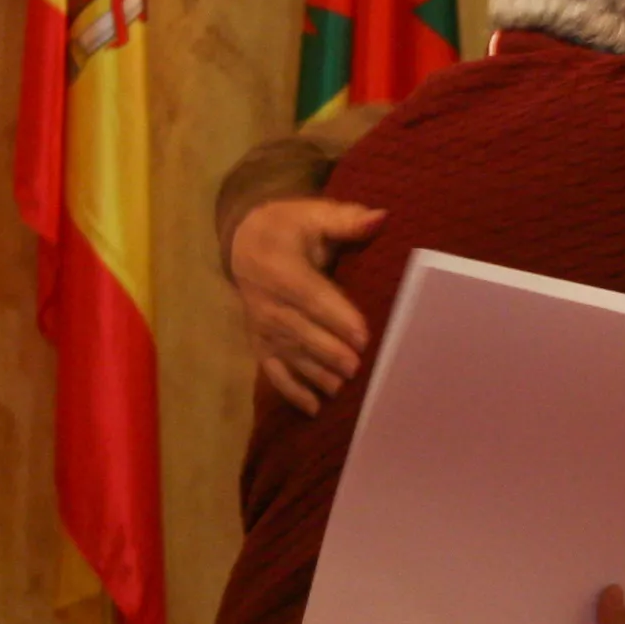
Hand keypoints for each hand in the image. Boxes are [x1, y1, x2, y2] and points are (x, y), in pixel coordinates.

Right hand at [229, 197, 381, 413]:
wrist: (244, 241)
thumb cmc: (289, 227)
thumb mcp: (314, 214)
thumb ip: (346, 220)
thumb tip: (380, 217)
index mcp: (280, 268)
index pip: (310, 295)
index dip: (336, 315)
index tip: (362, 335)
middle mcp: (266, 302)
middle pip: (299, 330)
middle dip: (327, 350)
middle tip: (355, 369)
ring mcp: (262, 326)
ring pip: (288, 353)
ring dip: (313, 373)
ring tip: (339, 389)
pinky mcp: (260, 342)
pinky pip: (272, 369)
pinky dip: (290, 390)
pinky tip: (313, 408)